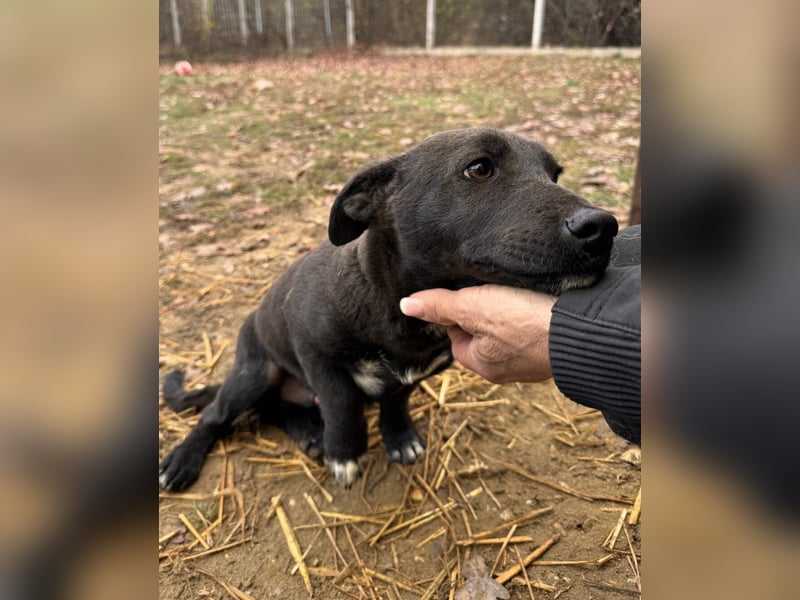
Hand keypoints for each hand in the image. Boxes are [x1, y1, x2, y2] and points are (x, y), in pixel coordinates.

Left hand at [400, 285, 556, 383]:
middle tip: (495, 291)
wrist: (584, 332)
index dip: (458, 313)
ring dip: (513, 314)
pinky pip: (538, 333)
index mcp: (483, 365)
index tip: (468, 294)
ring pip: (513, 335)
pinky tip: (542, 302)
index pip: (457, 338)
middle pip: (484, 336)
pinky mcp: (557, 350)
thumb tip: (406, 305)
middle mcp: (508, 371)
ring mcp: (535, 363)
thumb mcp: (474, 307)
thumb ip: (440, 306)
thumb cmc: (525, 321)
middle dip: (487, 314)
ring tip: (518, 293)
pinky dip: (536, 318)